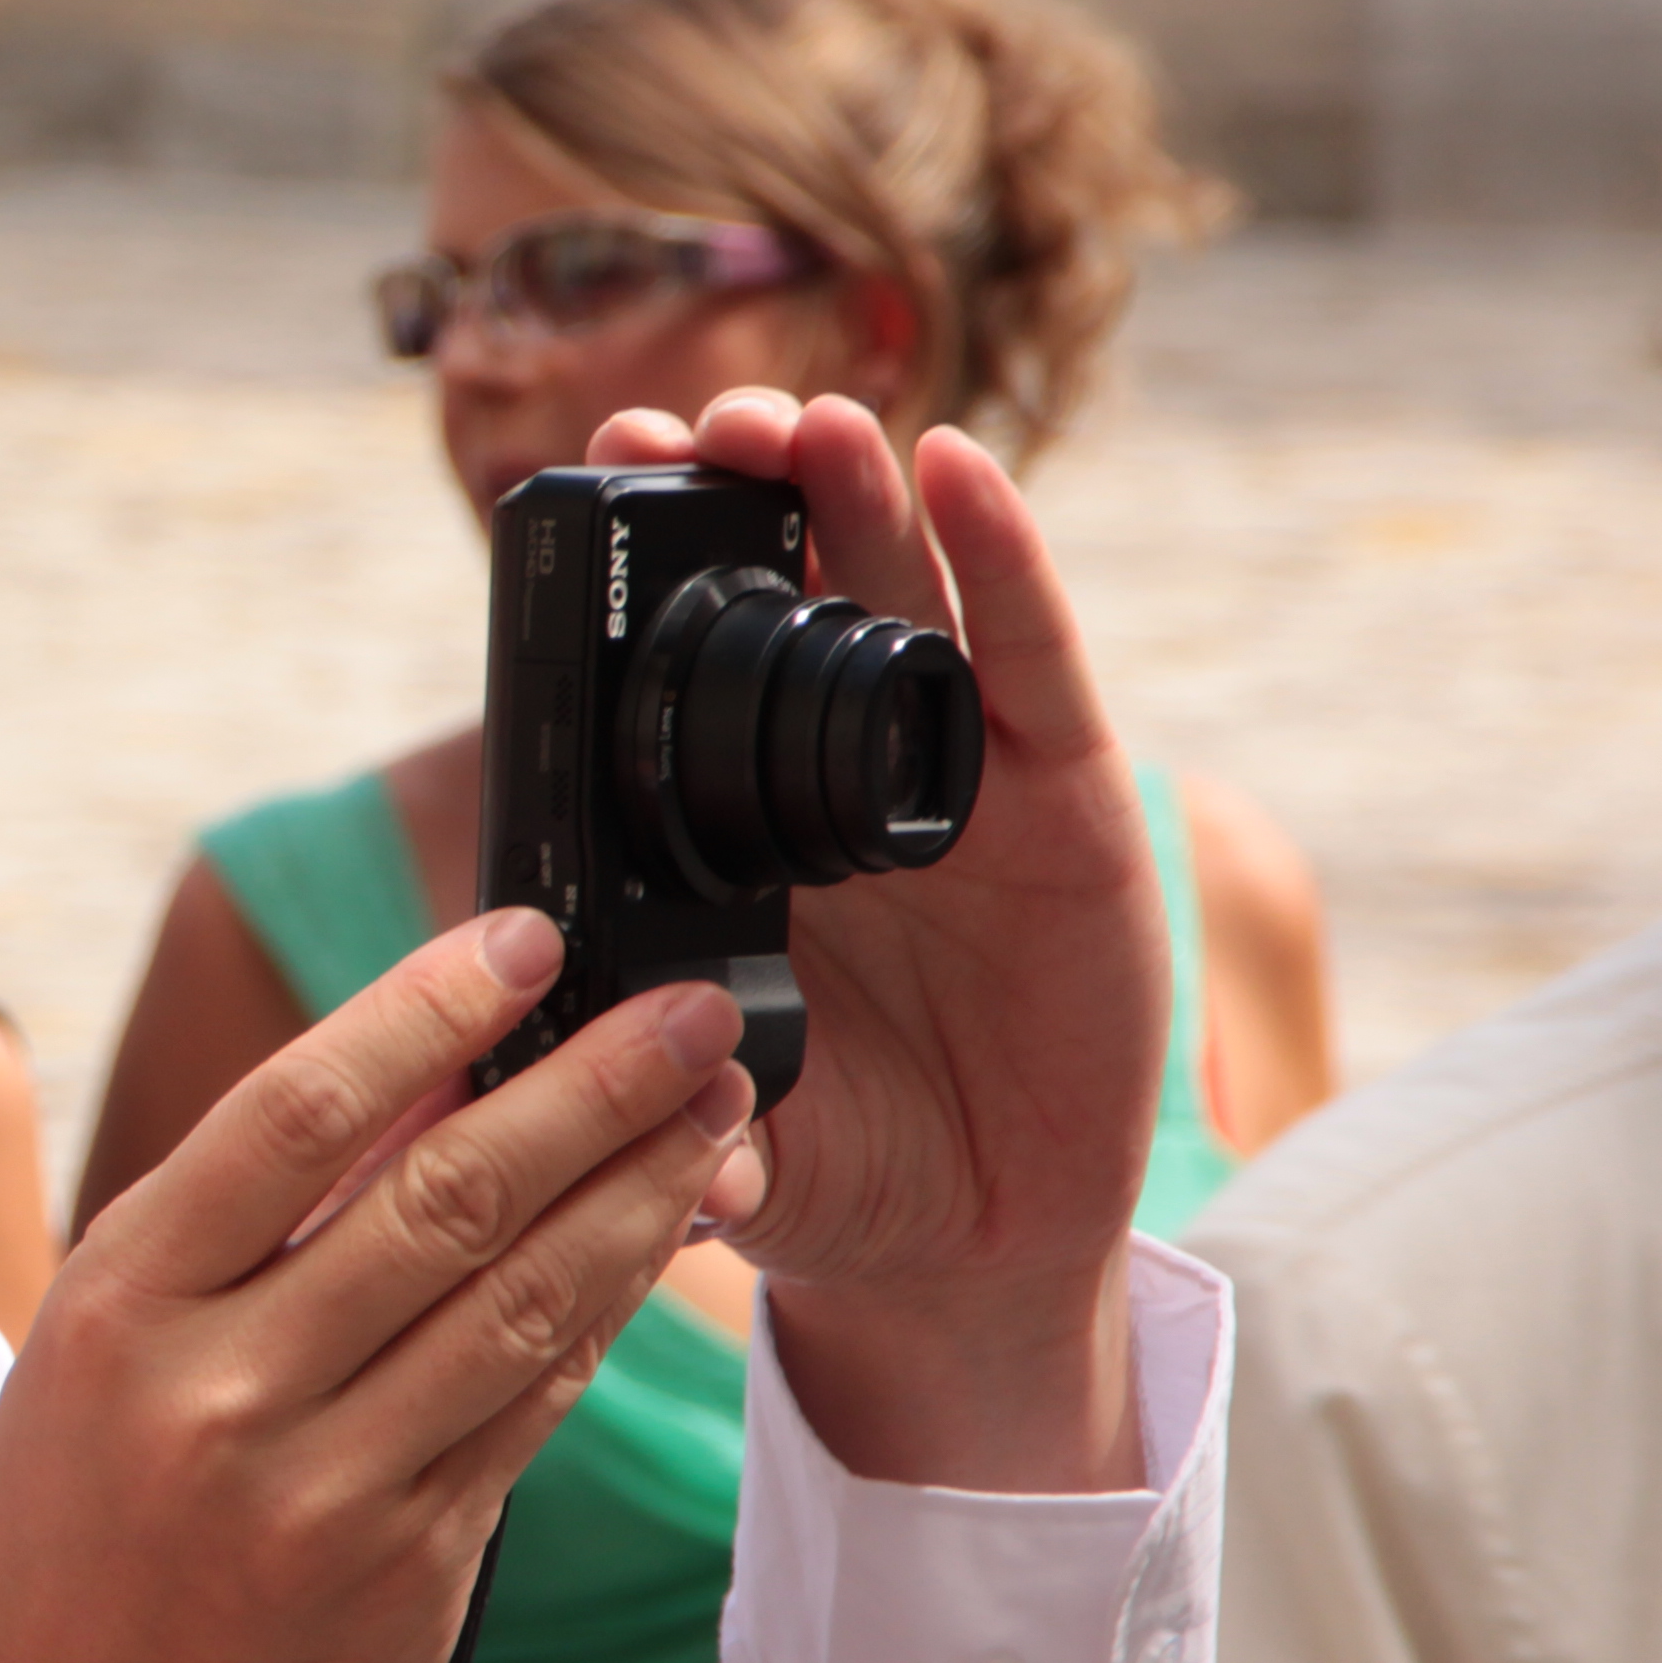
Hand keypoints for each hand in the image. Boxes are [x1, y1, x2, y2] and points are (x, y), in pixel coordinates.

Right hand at [0, 907, 762, 1662]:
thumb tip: (427, 1063)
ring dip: (636, 1190)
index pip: (291, 1116)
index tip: (526, 940)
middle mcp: (221, 1394)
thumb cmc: (84, 1510)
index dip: (423, 1013)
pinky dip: (603, 1310)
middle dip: (588, 1089)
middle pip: (440, 1200)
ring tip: (712, 1105)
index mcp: (123, 1303)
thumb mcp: (106, 1338)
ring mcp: (324, 1493)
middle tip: (686, 1010)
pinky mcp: (415, 1571)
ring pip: (518, 1305)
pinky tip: (657, 1234)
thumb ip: (249, 1215)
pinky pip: (534, 1410)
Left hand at [591, 389, 1159, 1491]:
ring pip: (908, 597)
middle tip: (694, 424)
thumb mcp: (724, 1131)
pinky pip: (1029, 664)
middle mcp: (836, 776)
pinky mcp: (1067, 804)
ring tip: (811, 419)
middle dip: (750, 492)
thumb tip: (612, 1116)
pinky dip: (1006, 563)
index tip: (594, 467)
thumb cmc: (829, 1165)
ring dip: (862, 495)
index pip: (680, 659)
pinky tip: (967, 472)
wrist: (975, 1243)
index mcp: (735, 826)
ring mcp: (956, 779)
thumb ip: (677, 1117)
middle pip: (793, 589)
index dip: (647, 566)